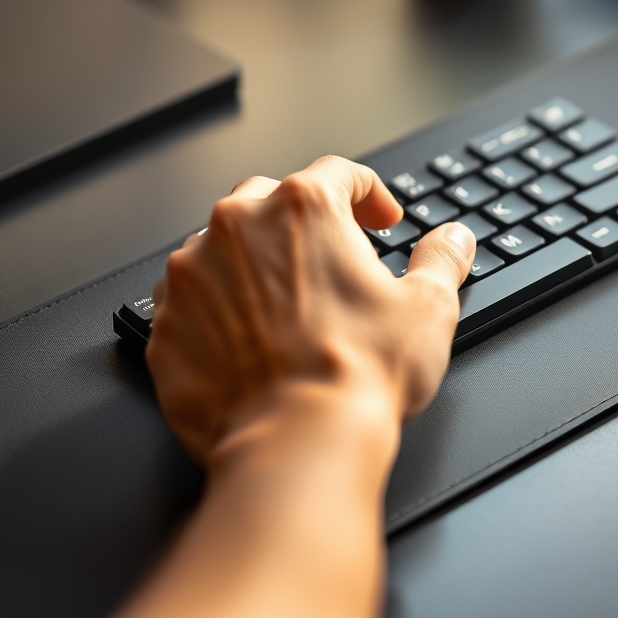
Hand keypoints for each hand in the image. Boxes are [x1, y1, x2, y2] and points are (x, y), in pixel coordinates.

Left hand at [146, 156, 475, 464]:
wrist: (294, 444)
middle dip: (303, 221)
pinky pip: (191, 300)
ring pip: (222, 245)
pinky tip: (250, 339)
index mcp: (303, 209)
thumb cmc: (358, 374)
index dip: (369, 193)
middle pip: (272, 198)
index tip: (380, 218)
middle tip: (332, 255)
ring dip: (255, 262)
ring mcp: (192, 275)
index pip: (339, 174)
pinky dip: (219, 308)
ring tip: (288, 304)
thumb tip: (453, 239)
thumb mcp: (428, 308)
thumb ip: (441, 259)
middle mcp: (237, 227)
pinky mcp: (165, 326)